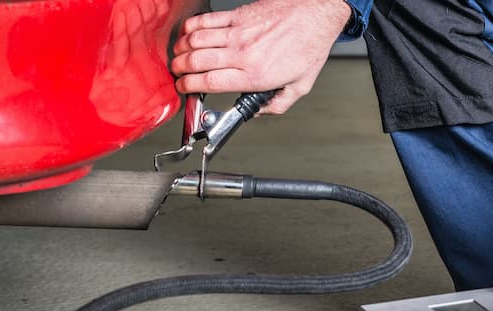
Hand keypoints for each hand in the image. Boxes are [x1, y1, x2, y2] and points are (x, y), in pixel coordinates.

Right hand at [171, 0, 352, 114]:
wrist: (315, 15)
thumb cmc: (309, 46)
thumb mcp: (299, 86)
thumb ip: (277, 105)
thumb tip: (258, 112)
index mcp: (255, 75)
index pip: (211, 83)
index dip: (190, 87)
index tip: (184, 88)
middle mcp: (243, 53)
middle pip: (197, 61)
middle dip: (180, 69)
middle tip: (177, 73)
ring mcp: (238, 32)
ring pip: (197, 40)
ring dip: (181, 49)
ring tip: (179, 56)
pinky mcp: (238, 15)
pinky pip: (206, 20)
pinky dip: (191, 28)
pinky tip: (189, 34)